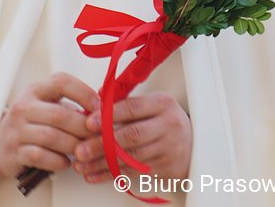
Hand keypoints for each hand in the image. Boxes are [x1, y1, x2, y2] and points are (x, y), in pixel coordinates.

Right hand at [0, 72, 98, 178]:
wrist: (0, 144)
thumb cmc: (32, 123)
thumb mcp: (47, 106)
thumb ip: (70, 107)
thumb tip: (101, 113)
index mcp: (36, 90)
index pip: (61, 82)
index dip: (84, 92)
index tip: (100, 106)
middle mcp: (23, 107)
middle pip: (60, 115)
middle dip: (83, 127)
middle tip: (98, 136)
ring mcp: (16, 130)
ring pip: (51, 137)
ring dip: (73, 146)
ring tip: (84, 151)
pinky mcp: (13, 152)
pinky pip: (40, 156)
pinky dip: (57, 161)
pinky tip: (66, 163)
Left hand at [73, 92, 191, 182]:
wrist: (194, 145)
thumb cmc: (165, 122)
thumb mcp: (152, 105)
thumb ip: (126, 103)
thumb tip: (96, 99)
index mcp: (162, 103)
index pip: (133, 108)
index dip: (109, 115)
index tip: (88, 122)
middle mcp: (168, 125)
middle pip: (131, 135)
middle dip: (102, 143)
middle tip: (81, 149)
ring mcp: (169, 148)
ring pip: (131, 157)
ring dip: (103, 162)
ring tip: (82, 165)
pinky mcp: (166, 167)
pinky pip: (134, 171)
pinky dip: (111, 174)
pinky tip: (95, 175)